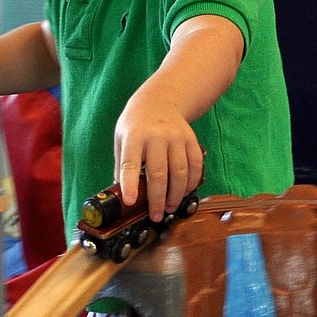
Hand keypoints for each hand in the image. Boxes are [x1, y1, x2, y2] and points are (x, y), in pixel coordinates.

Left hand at [113, 93, 204, 222]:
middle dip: (157, 199)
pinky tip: (185, 192)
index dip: (130, 184)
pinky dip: (191, 182)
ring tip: (170, 207)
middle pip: (159, 173)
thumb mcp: (120, 139)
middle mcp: (156, 136)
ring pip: (180, 172)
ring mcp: (176, 137)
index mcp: (134, 136)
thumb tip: (122, 195)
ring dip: (176, 195)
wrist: (160, 100)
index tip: (130, 202)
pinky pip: (195, 165)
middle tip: (156, 216)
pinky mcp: (191, 139)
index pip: (130, 163)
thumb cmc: (136, 125)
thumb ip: (121, 165)